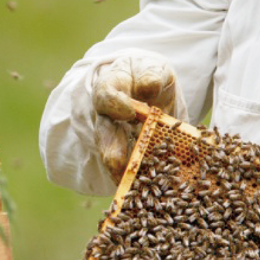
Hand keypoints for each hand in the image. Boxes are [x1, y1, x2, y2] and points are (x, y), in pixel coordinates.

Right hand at [91, 54, 179, 180]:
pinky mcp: (127, 152)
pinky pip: (127, 168)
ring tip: (130, 184)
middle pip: (104, 134)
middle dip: (111, 151)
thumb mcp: (155, 68)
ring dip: (121, 171)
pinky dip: (136, 179)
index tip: (128, 112)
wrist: (152, 87)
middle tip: (117, 164)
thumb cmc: (150, 75)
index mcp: (111, 88)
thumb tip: (148, 88)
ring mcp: (114, 136)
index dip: (114, 104)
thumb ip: (151, 75)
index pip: (105, 96)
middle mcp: (107, 116)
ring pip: (112, 156)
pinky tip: (145, 190)